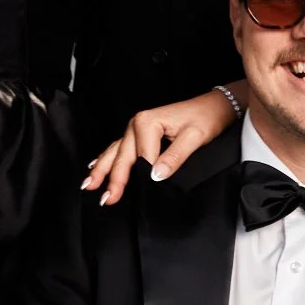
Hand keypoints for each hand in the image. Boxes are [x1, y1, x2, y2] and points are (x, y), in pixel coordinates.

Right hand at [82, 86, 243, 206]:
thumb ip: (175, 157)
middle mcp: (137, 123)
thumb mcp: (195, 137)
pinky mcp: (140, 133)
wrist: (215, 105)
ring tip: (89, 186)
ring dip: (102, 170)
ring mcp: (136, 128)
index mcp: (147, 122)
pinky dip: (107, 159)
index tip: (141, 192)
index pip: (141, 157)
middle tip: (106, 198)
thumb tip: (157, 175)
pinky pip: (119, 148)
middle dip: (113, 179)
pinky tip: (96, 167)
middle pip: (123, 157)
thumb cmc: (206, 117)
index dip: (141, 176)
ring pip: (115, 152)